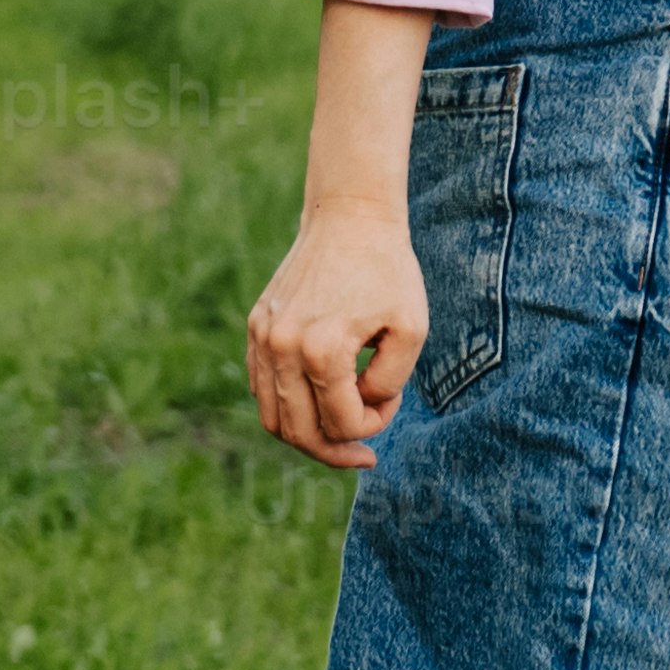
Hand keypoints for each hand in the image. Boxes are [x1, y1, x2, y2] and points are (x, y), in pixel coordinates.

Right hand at [245, 202, 432, 467]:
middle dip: (337, 450)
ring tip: (338, 436)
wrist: (349, 216)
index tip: (393, 396)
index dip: (375, 425)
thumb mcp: (412, 330)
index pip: (343, 424)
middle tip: (364, 453)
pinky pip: (262, 389)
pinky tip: (317, 401)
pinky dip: (287, 407)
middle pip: (300, 433)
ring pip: (273, 419)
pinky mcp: (256, 328)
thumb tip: (360, 411)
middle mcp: (282, 347)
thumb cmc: (388, 271)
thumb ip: (388, 384)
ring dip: (307, 436)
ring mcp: (263, 338)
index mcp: (322, 350)